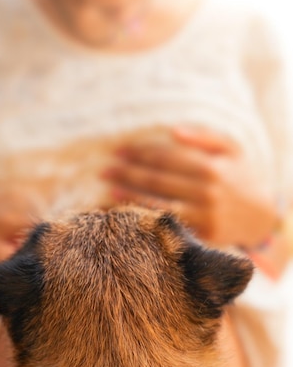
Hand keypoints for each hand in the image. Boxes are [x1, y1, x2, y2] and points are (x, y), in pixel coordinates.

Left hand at [102, 127, 278, 247]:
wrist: (261, 218)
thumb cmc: (242, 177)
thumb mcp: (232, 149)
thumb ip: (204, 137)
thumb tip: (173, 129)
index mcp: (210, 167)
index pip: (165, 157)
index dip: (139, 153)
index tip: (118, 151)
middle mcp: (205, 192)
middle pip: (156, 180)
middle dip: (127, 173)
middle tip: (104, 170)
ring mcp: (201, 217)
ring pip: (156, 204)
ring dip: (129, 197)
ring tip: (108, 190)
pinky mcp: (199, 237)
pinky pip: (165, 225)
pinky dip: (143, 218)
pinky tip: (125, 214)